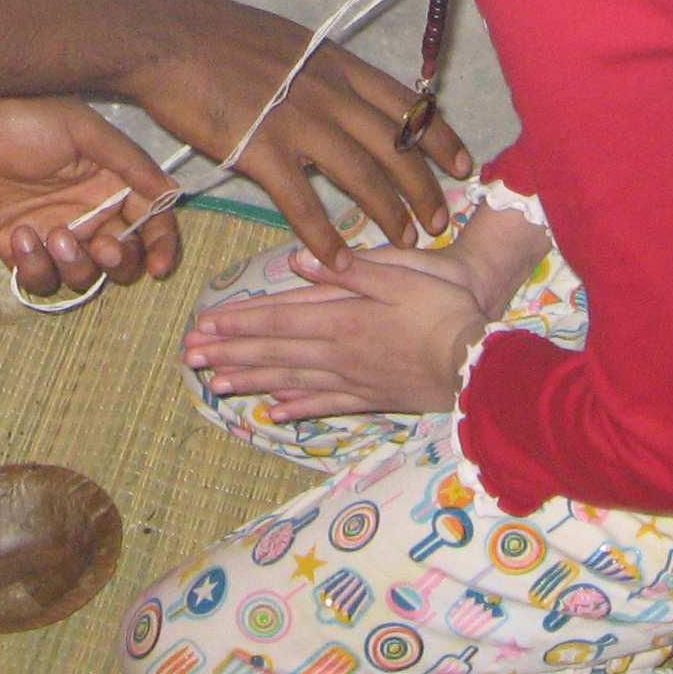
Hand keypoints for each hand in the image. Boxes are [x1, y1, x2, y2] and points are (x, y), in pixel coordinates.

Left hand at [0, 97, 184, 295]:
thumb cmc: (21, 117)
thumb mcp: (83, 130)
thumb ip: (130, 164)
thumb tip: (173, 195)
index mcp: (109, 179)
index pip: (149, 220)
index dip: (161, 245)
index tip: (159, 266)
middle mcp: (86, 209)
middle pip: (121, 256)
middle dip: (120, 261)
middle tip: (103, 246)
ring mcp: (51, 231)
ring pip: (82, 274)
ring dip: (76, 265)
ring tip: (54, 235)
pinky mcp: (15, 247)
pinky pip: (38, 278)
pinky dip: (36, 266)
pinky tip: (21, 235)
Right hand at [126, 0, 474, 266]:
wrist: (170, 35)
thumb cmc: (220, 36)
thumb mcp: (289, 42)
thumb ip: (320, 72)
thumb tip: (341, 92)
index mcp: (336, 65)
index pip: (404, 104)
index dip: (439, 137)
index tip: (463, 163)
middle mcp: (328, 93)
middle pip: (393, 146)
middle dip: (423, 187)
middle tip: (440, 221)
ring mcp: (296, 121)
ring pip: (360, 175)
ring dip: (388, 212)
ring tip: (406, 241)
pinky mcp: (260, 149)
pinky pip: (302, 201)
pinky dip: (323, 233)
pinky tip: (338, 258)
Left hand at [179, 246, 493, 421]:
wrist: (482, 361)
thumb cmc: (444, 307)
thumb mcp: (399, 274)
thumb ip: (348, 269)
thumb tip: (297, 260)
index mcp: (341, 319)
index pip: (276, 320)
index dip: (236, 323)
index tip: (202, 326)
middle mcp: (339, 353)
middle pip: (274, 352)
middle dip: (230, 353)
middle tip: (190, 358)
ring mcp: (354, 380)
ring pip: (291, 381)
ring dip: (251, 381)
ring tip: (216, 386)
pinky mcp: (372, 398)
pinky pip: (325, 404)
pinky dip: (297, 407)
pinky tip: (275, 413)